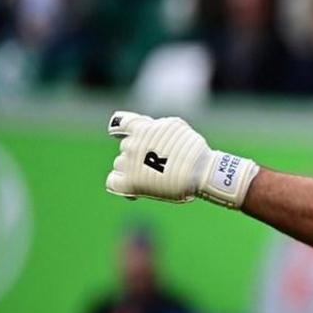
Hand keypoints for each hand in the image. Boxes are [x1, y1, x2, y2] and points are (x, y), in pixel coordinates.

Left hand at [105, 111, 258, 208]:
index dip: (118, 130)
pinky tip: (134, 188)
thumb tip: (148, 133)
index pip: (120, 124)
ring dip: (132, 168)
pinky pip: (113, 182)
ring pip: (120, 164)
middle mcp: (132, 145)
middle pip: (126, 147)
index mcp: (142, 128)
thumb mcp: (176, 127)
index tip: (118, 134)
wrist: (200, 172)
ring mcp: (128, 164)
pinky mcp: (129, 183)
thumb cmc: (193, 150)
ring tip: (153, 175)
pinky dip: (120, 183)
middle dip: (138, 153)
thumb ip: (157, 128)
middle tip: (157, 162)